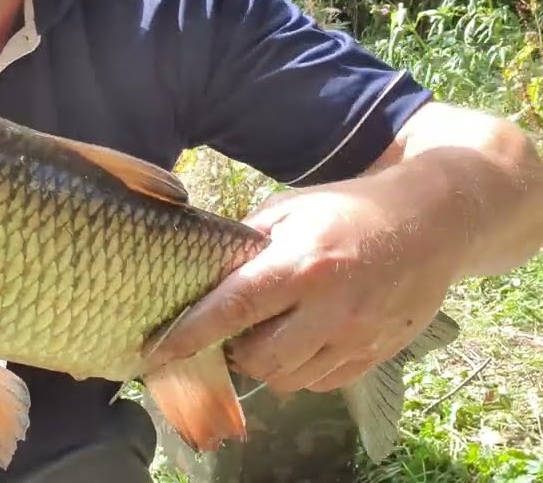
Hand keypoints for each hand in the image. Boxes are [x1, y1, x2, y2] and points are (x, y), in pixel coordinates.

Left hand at [143, 168, 464, 392]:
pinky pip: (322, 383)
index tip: (156, 351)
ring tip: (264, 335)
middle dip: (234, 352)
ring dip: (266, 365)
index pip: (233, 308)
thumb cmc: (350, 208)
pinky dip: (301, 372)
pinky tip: (299, 343)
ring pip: (290, 380)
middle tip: (229, 332)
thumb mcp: (291, 207)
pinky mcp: (378, 352)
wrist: (434, 220)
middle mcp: (330, 306)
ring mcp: (358, 335)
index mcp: (302, 263)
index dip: (190, 333)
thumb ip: (246, 241)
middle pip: (260, 359)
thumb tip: (204, 268)